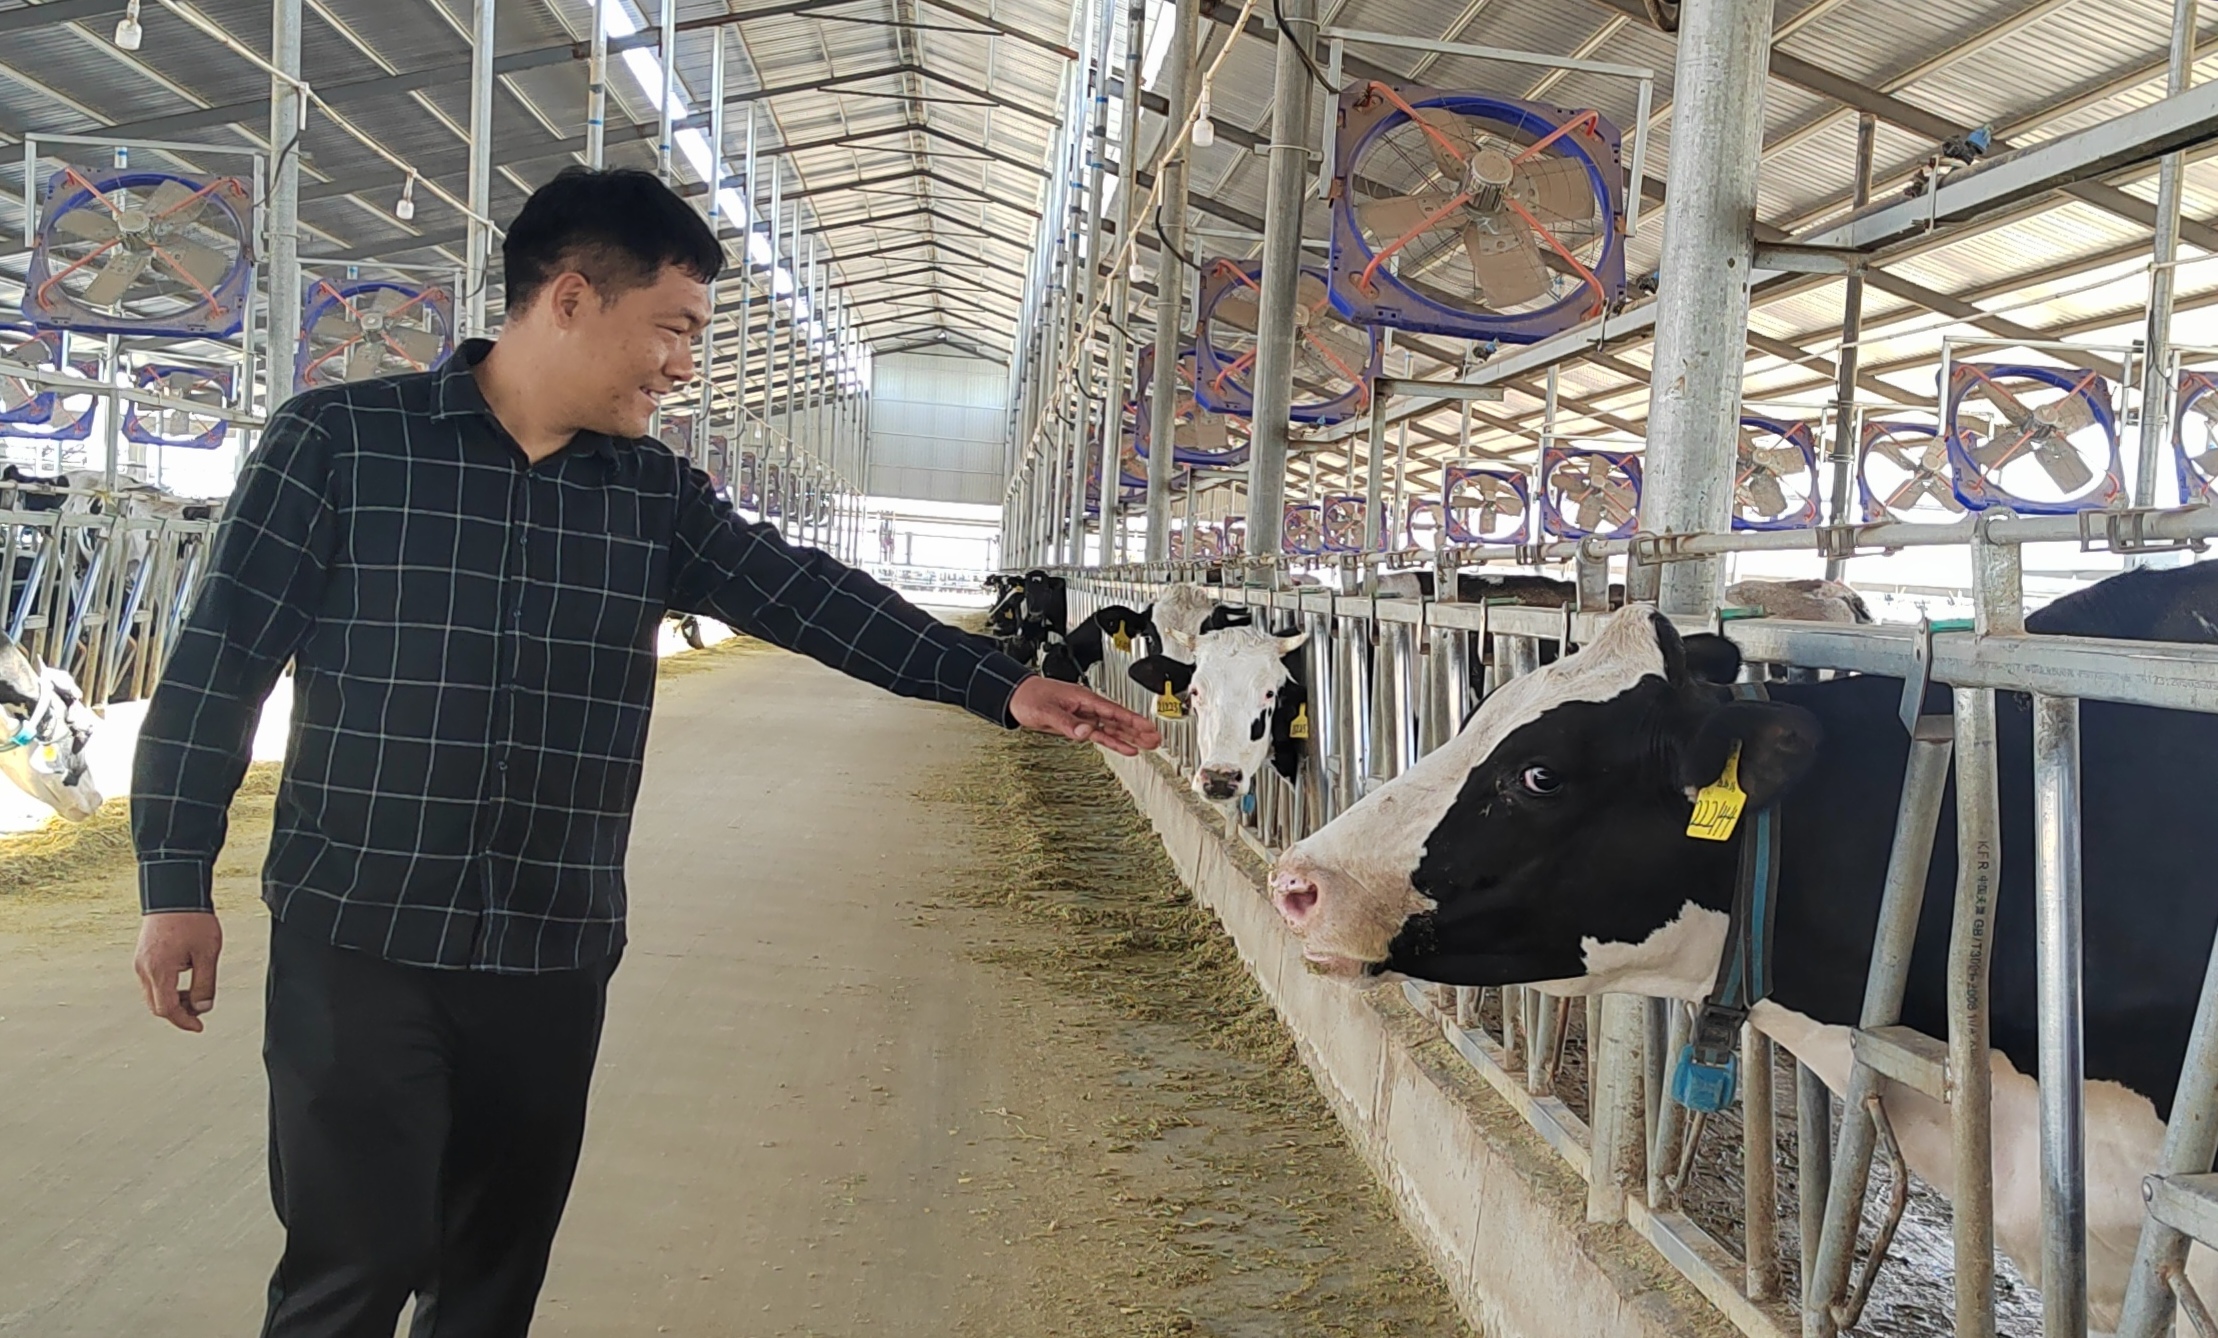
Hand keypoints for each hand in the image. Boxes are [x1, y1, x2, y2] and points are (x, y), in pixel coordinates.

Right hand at [134, 911, 222, 1032]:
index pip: (166, 1009)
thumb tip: (203, 1008)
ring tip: (195, 995)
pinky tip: (184, 983)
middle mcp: (144, 969)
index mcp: (159, 970)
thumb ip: (205, 984)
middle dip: (178, 1013)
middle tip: (199, 1012)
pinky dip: (167, 988)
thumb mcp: (208, 953)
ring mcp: (140, 962)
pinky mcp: (142, 956)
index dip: (183, 1021)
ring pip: (153, 994)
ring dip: (173, 1001)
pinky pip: (152, 982)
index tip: (198, 1027)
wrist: (175, 892)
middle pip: (157, 1006)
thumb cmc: (193, 919)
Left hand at [1009, 676, 1160, 756]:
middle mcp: (1087, 707)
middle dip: (1138, 729)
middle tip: (1157, 739)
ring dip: (1130, 736)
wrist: (1016, 697)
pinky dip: (1113, 741)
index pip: (1114, 711)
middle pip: (1119, 719)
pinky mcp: (1077, 725)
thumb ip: (1067, 723)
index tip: (1148, 727)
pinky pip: (1100, 734)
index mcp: (1084, 699)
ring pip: (1113, 728)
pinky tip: (1125, 747)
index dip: (1132, 720)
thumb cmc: (1029, 697)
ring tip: (1149, 744)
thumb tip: (1086, 732)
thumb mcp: (1047, 711)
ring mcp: (1084, 716)